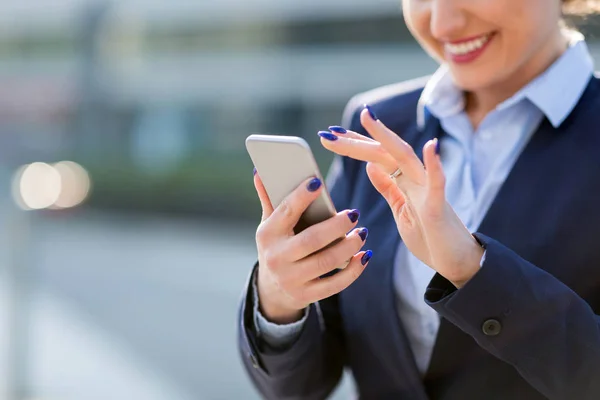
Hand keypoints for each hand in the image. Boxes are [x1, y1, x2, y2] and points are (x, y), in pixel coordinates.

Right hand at [252, 171, 371, 323]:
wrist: (272, 289)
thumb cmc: (277, 245)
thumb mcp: (269, 224)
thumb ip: (269, 198)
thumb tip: (260, 171)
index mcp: (267, 234)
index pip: (285, 212)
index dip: (301, 197)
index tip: (318, 182)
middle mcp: (276, 258)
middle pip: (311, 240)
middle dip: (336, 226)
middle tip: (354, 214)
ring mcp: (291, 279)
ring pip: (326, 261)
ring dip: (349, 246)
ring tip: (362, 232)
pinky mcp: (306, 295)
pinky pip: (335, 284)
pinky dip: (354, 270)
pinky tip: (364, 256)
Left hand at [320, 108, 483, 287]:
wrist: (457, 264)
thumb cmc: (430, 237)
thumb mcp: (401, 210)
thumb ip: (388, 188)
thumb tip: (371, 166)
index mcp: (404, 183)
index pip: (376, 157)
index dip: (354, 144)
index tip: (329, 135)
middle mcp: (416, 181)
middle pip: (384, 153)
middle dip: (357, 140)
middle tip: (330, 131)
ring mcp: (428, 192)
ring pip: (406, 159)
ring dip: (387, 138)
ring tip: (370, 119)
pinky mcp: (439, 209)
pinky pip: (438, 185)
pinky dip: (435, 166)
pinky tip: (431, 147)